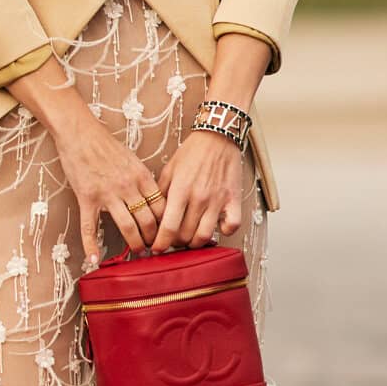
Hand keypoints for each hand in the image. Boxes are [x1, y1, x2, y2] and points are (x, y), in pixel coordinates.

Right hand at [9, 71, 165, 270]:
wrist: (81, 133)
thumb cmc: (107, 146)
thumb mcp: (134, 161)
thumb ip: (144, 181)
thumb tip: (155, 202)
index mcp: (142, 177)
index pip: (162, 207)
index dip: (168, 224)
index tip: (168, 234)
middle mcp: (128, 187)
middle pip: (149, 221)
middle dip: (154, 238)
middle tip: (155, 248)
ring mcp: (108, 194)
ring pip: (128, 227)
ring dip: (135, 244)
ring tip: (137, 252)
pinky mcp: (87, 198)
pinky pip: (90, 227)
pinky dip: (91, 245)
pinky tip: (94, 259)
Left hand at [150, 131, 247, 252]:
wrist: (217, 137)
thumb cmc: (192, 152)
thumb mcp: (169, 170)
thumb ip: (160, 194)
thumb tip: (153, 217)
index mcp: (181, 190)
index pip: (169, 227)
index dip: (160, 243)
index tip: (156, 248)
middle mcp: (200, 198)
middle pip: (185, 236)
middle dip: (175, 242)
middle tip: (172, 239)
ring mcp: (218, 200)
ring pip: (205, 236)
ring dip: (195, 242)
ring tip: (190, 237)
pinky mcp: (234, 199)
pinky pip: (232, 226)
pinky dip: (224, 231)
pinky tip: (216, 227)